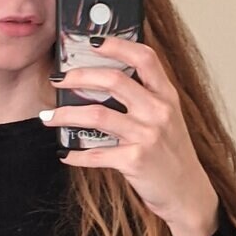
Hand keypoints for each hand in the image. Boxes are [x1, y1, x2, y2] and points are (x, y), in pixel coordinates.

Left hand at [43, 37, 219, 235]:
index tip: (93, 42)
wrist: (187, 194)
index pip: (145, 58)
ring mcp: (147, 136)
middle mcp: (159, 111)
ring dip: (66, 115)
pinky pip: (96, 153)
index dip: (118, 46)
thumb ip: (146, 98)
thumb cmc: (172, 155)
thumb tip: (105, 80)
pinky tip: (65, 154)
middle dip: (79, 77)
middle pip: (114, 80)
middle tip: (58, 80)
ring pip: (97, 115)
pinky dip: (76, 154)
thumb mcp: (167, 119)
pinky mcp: (135, 160)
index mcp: (167, 96)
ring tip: (49, 117)